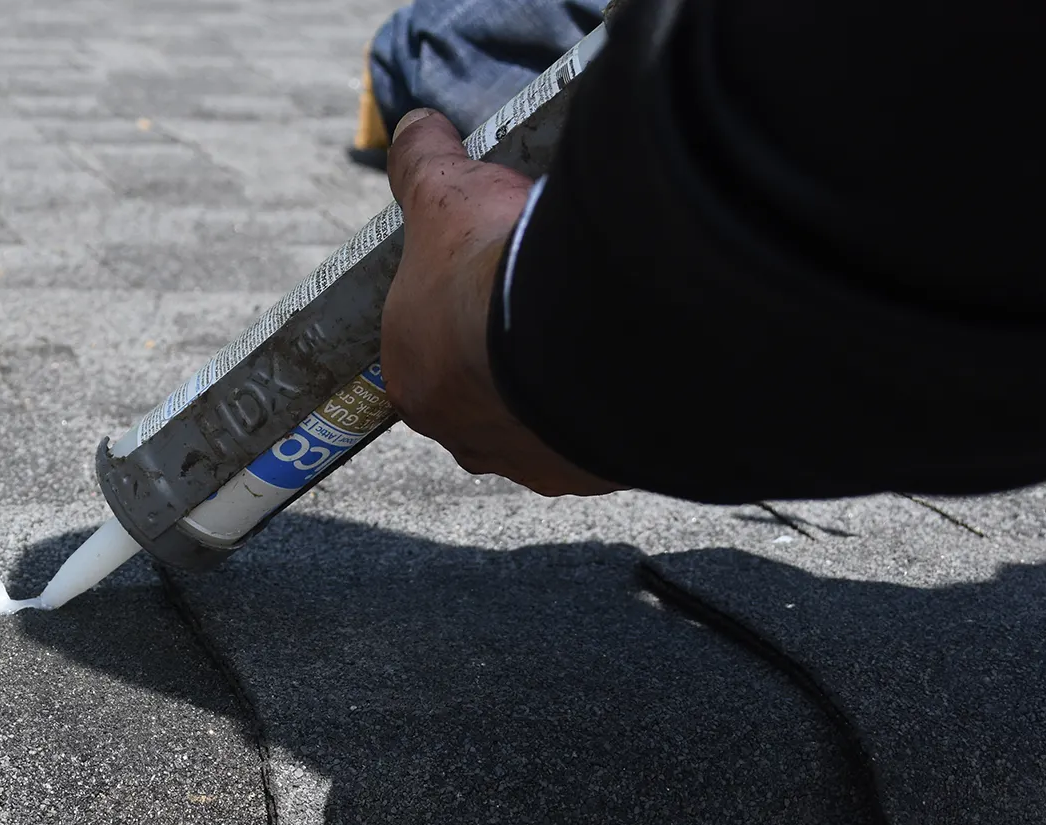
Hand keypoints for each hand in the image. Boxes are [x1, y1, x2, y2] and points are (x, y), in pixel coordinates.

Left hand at [380, 109, 620, 496]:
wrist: (578, 324)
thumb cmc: (493, 267)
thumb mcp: (447, 194)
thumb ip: (422, 163)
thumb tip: (414, 130)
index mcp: (411, 378)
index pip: (429, 349)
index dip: (461, 312)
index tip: (496, 283)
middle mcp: (460, 434)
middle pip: (485, 392)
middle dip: (511, 355)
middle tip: (550, 306)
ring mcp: (525, 460)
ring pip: (542, 424)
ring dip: (562, 388)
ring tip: (597, 337)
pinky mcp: (587, 474)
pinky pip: (598, 443)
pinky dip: (612, 413)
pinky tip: (634, 371)